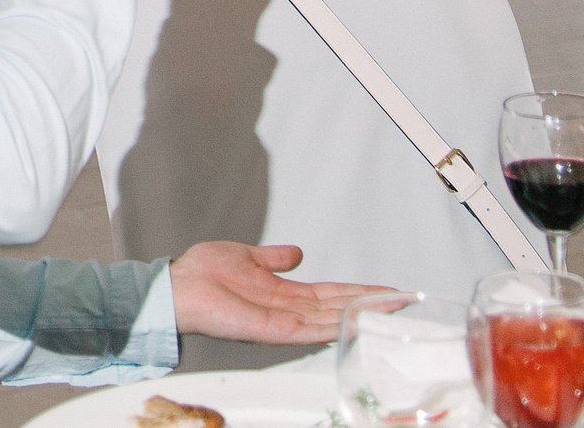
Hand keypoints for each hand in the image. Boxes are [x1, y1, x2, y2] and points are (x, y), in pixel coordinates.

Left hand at [170, 242, 385, 345]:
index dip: (360, 292)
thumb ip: (273, 258)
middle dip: (373, 305)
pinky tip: (358, 322)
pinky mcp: (272, 331)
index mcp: (284, 293)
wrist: (176, 288)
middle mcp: (289, 311)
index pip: (332, 294)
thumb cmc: (202, 274)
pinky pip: (310, 330)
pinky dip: (335, 327)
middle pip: (340, 308)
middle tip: (407, 301)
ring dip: (363, 315)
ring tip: (395, 309)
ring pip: (332, 320)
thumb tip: (297, 252)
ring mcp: (283, 323)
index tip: (390, 290)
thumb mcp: (246, 257)